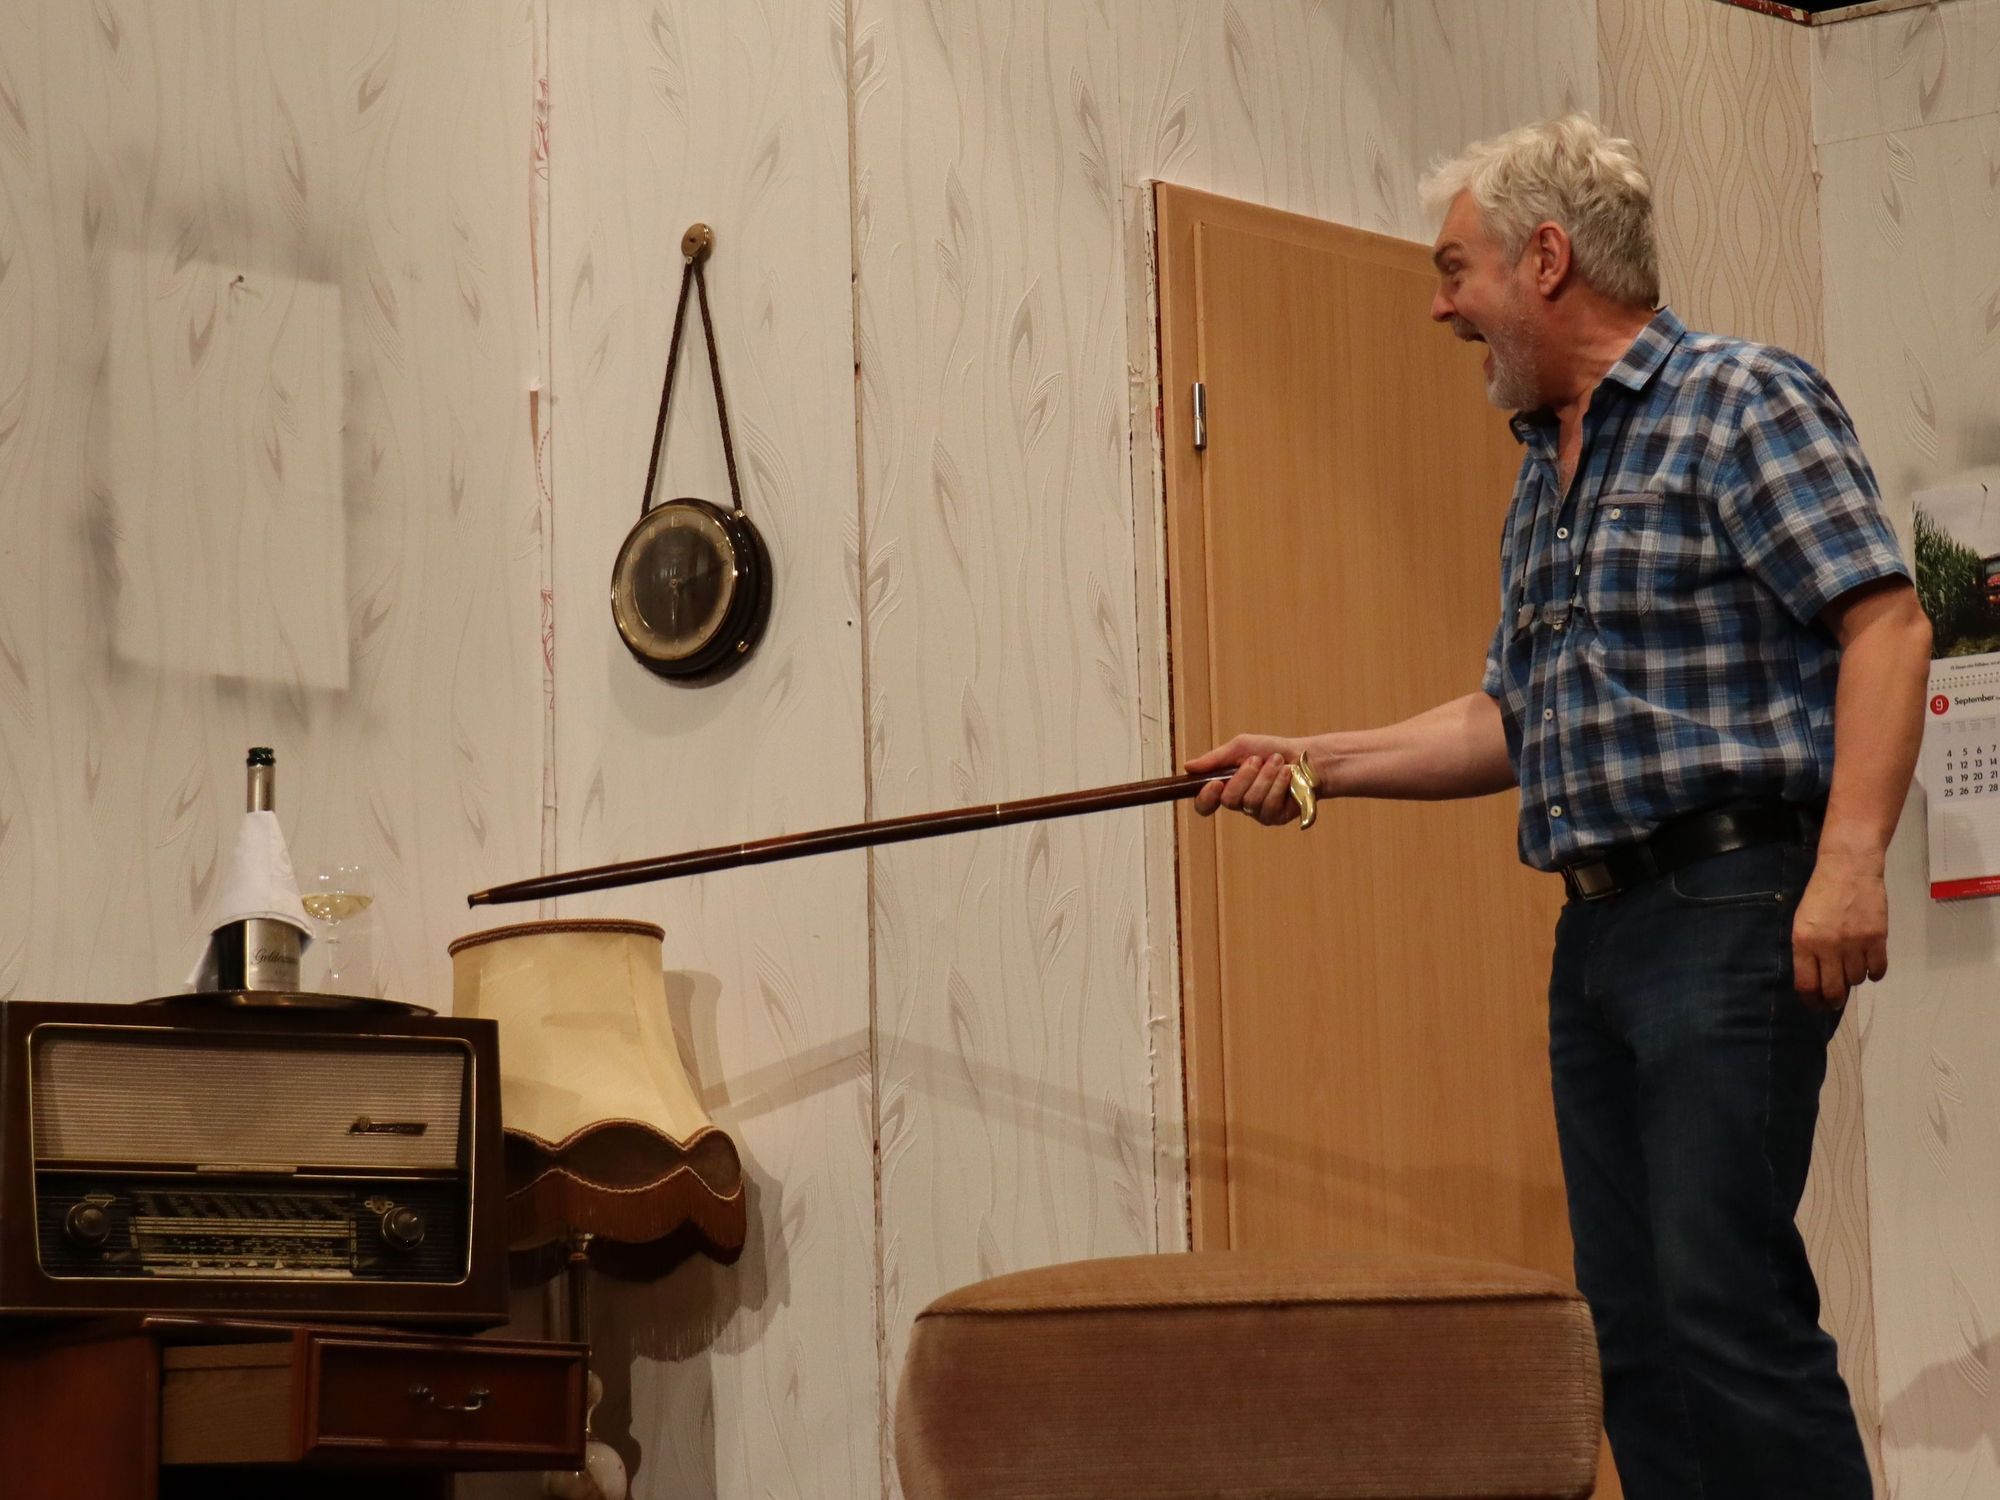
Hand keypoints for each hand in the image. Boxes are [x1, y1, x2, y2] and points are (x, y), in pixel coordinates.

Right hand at [1185, 733, 1315, 826]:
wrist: (1306, 757)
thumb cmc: (1272, 750)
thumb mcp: (1241, 747)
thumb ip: (1215, 759)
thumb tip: (1188, 767)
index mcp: (1226, 787)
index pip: (1205, 804)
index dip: (1205, 798)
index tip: (1214, 784)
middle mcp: (1239, 803)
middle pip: (1229, 801)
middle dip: (1244, 777)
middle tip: (1257, 760)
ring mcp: (1257, 812)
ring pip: (1251, 802)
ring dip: (1265, 777)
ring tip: (1278, 763)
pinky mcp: (1275, 817)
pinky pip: (1269, 806)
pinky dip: (1279, 785)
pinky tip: (1288, 775)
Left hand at [1790, 852, 1887, 1009]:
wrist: (1848, 868)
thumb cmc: (1820, 894)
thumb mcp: (1802, 922)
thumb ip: (1807, 950)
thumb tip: (1814, 979)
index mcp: (1803, 942)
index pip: (1806, 984)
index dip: (1811, 1000)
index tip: (1815, 1006)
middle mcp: (1828, 946)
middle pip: (1833, 989)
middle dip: (1833, 1000)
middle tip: (1835, 1001)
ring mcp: (1854, 943)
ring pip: (1856, 980)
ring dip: (1853, 980)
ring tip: (1851, 969)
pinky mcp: (1877, 938)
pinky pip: (1878, 969)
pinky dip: (1874, 973)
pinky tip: (1870, 967)